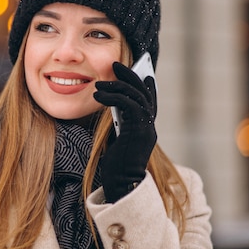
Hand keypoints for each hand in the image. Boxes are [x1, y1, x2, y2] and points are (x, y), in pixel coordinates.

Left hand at [93, 62, 157, 202]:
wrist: (121, 184)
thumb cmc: (116, 165)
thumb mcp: (118, 139)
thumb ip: (119, 122)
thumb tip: (111, 103)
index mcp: (146, 128)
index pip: (148, 99)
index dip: (143, 82)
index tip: (136, 69)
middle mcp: (150, 126)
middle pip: (144, 92)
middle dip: (130, 75)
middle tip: (116, 64)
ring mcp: (146, 128)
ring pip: (136, 96)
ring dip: (117, 85)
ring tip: (99, 83)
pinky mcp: (138, 131)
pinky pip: (128, 105)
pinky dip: (113, 96)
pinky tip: (98, 95)